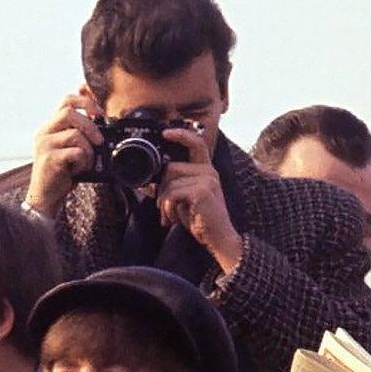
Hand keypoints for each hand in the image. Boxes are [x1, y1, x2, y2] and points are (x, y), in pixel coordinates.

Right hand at [26, 89, 102, 217]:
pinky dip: (83, 162)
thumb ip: (79, 134)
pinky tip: (79, 170)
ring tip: (87, 162)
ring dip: (89, 150)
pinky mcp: (49, 159)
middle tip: (99, 141)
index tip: (98, 113)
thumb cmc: (60, 173)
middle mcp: (44, 132)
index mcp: (50, 127)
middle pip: (69, 113)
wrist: (46, 196)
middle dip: (90, 125)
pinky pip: (75, 152)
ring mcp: (45, 145)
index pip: (66, 101)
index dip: (84, 101)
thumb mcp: (69, 148)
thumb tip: (102, 124)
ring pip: (75, 134)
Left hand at [156, 125, 241, 271]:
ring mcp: (207, 180)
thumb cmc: (201, 220)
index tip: (165, 133)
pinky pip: (173, 193)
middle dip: (161, 189)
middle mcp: (209, 171)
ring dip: (163, 202)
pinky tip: (172, 218)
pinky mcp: (202, 191)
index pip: (196, 143)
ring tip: (168, 215)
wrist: (218, 238)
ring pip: (170, 181)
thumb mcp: (185, 199)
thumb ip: (175, 186)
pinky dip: (167, 208)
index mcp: (206, 170)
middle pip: (172, 167)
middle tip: (163, 207)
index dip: (181, 134)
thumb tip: (152, 182)